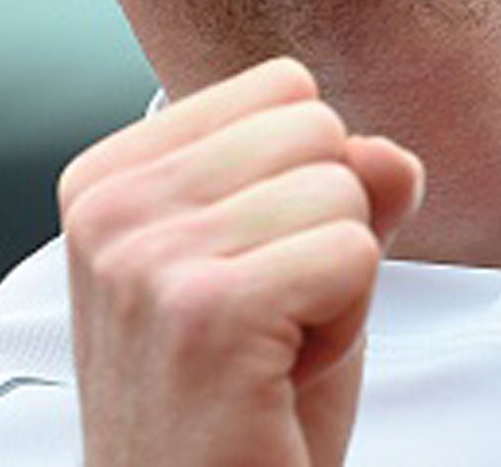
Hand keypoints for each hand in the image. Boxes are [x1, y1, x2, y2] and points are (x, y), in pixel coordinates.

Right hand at [59, 57, 424, 466]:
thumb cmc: (231, 413)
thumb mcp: (281, 272)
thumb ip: (335, 190)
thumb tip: (390, 152)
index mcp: (109, 178)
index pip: (280, 87)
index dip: (303, 183)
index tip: (255, 273)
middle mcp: (111, 206)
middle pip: (315, 126)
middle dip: (326, 225)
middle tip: (270, 319)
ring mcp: (150, 258)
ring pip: (343, 187)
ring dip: (339, 283)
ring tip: (273, 350)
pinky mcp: (208, 312)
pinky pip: (355, 252)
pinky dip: (347, 325)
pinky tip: (284, 375)